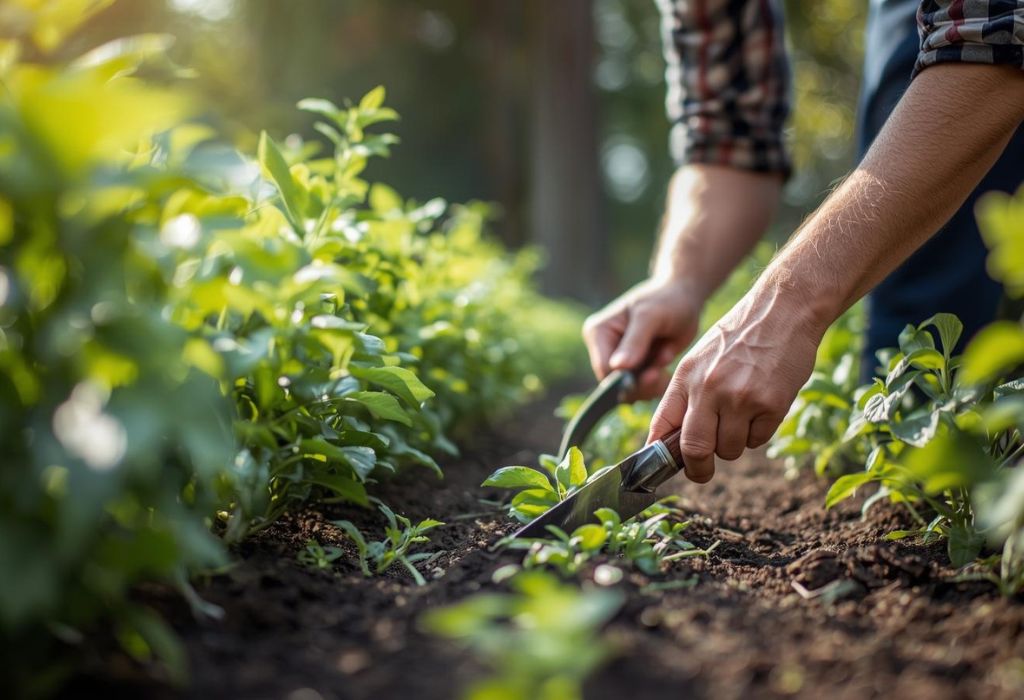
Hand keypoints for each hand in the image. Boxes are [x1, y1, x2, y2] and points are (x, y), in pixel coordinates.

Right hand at [582, 278, 701, 398]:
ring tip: (665, 359)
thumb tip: (617, 367)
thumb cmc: (667, 300)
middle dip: (641, 382)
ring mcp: (617, 357)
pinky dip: (655, 381)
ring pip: (628, 388)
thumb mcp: (651, 317)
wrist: (684, 297)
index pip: (604, 369)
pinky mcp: (632, 366)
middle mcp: (602, 346)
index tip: (653, 374)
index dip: (626, 379)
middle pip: (614, 383)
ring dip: (650, 382)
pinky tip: (665, 363)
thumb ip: (635, 341)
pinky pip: (640, 387)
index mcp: (598, 332)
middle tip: (663, 372)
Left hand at [647, 280, 825, 482]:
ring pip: (729, 450)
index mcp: (686, 376)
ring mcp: (740, 397)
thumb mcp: (701, 357)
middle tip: (702, 471)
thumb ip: (686, 395)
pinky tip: (763, 406)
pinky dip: (759, 433)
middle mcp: (709, 388)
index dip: (658, 454)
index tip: (661, 467)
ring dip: (734, 444)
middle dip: (697, 468)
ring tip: (742, 415)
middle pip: (694, 449)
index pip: (661, 425)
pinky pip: (758, 440)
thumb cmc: (740, 335)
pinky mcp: (771, 404)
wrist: (783, 309)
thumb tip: (671, 439)